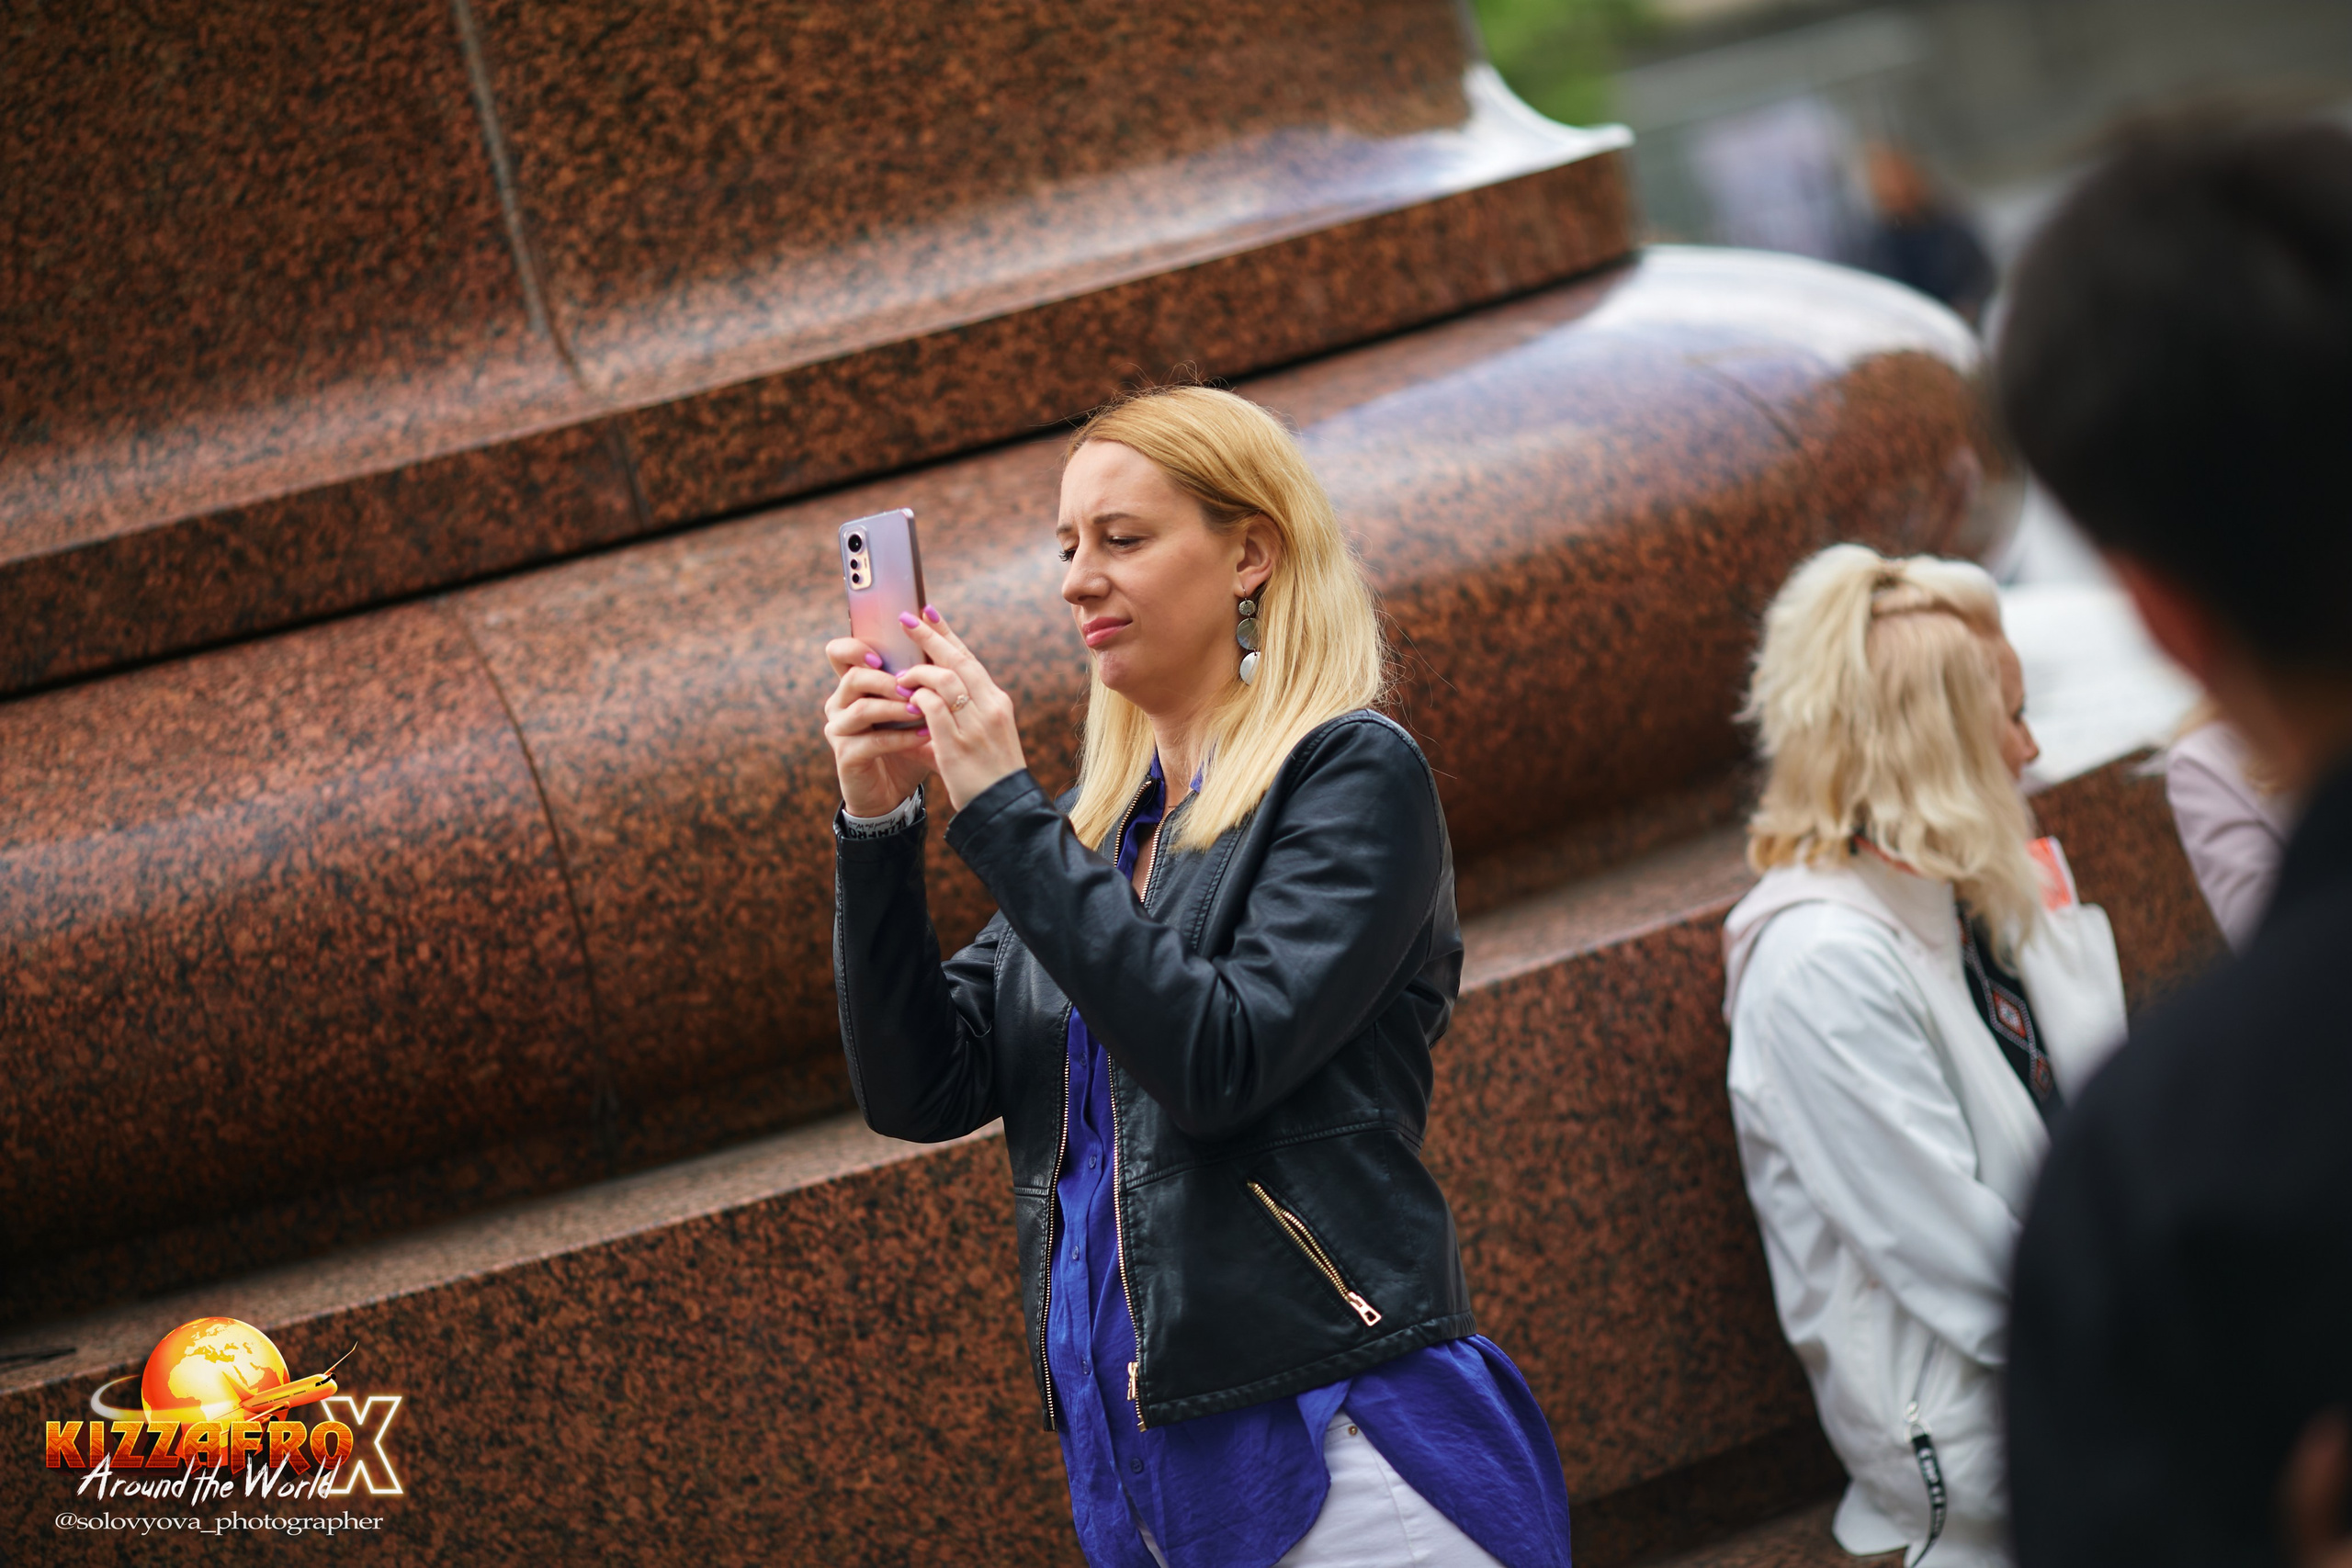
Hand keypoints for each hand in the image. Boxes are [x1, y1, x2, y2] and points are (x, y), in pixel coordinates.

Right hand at [823, 637, 936, 818]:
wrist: (893, 792)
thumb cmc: (905, 743)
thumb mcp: (913, 708)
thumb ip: (919, 681)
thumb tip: (943, 642)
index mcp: (852, 685)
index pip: (839, 652)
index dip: (857, 647)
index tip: (884, 654)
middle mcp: (839, 703)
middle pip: (854, 677)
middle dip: (888, 680)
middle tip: (914, 686)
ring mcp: (839, 730)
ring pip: (862, 709)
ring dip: (896, 708)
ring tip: (923, 710)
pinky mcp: (845, 755)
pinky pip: (873, 741)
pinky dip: (902, 737)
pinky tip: (925, 736)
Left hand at [892, 605, 1028, 810]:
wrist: (1004, 811)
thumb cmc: (988, 777)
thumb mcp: (981, 740)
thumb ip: (953, 720)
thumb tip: (920, 710)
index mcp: (996, 702)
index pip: (969, 659)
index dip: (947, 634)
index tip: (929, 614)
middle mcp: (990, 707)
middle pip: (957, 659)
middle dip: (929, 636)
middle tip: (906, 619)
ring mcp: (975, 725)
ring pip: (944, 678)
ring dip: (918, 671)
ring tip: (900, 675)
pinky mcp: (957, 744)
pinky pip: (932, 707)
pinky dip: (916, 697)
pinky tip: (904, 697)